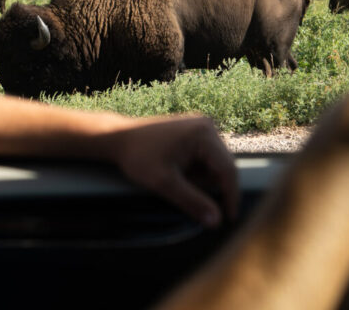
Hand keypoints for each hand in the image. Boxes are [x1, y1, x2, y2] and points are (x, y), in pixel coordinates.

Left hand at [110, 114, 237, 227]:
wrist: (118, 138)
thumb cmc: (138, 157)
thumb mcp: (164, 183)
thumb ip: (192, 202)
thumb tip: (216, 222)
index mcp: (204, 134)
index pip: (228, 170)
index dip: (231, 196)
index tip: (229, 220)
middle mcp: (207, 126)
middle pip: (223, 166)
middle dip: (210, 186)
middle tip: (189, 196)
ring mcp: (200, 127)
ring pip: (214, 164)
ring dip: (201, 179)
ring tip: (177, 181)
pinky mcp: (193, 132)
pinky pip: (205, 157)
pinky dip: (196, 171)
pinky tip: (177, 173)